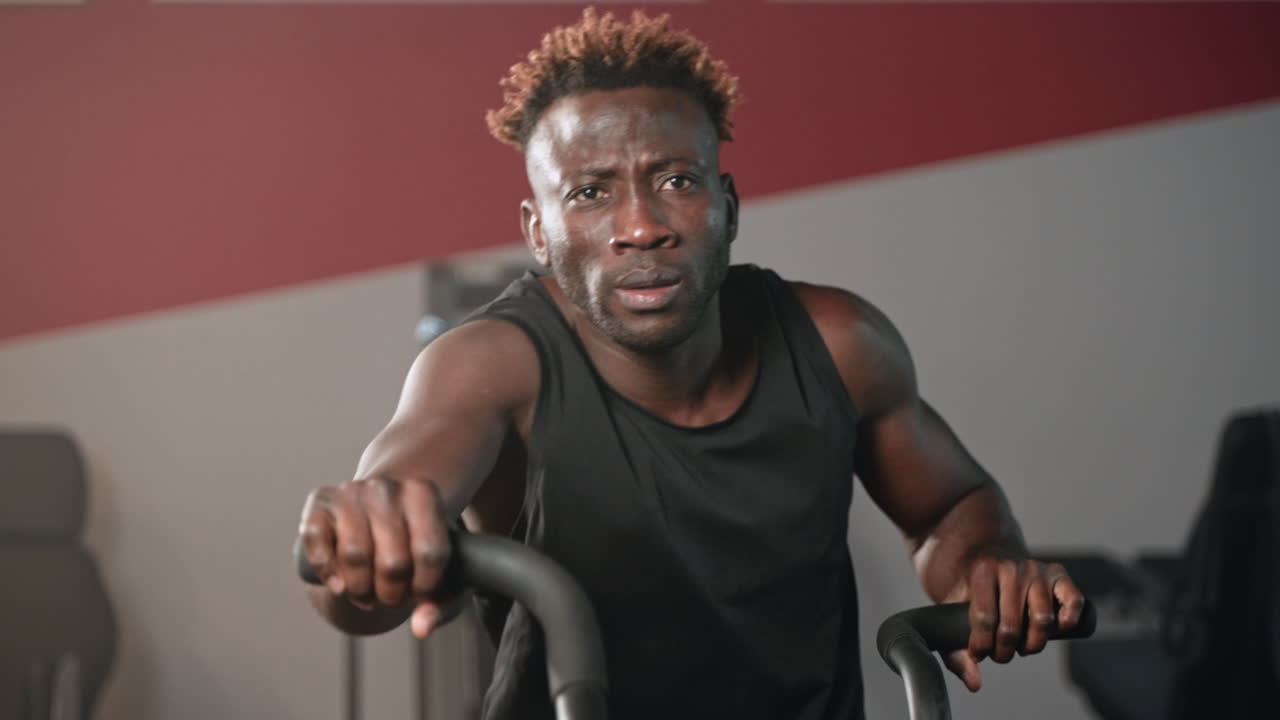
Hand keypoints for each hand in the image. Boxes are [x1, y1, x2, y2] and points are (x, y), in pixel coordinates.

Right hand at [298, 475, 459, 637]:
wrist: (381, 513)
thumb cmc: (414, 546)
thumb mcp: (441, 570)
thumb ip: (442, 604)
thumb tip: (421, 628)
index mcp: (424, 494)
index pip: (430, 552)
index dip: (425, 586)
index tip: (420, 594)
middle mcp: (387, 487)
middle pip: (392, 561)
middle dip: (392, 594)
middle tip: (391, 598)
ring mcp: (351, 492)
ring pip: (354, 555)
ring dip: (361, 589)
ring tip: (368, 595)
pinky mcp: (319, 503)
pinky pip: (316, 541)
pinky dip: (327, 571)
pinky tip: (339, 586)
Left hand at [944, 556, 1083, 691]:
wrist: (989, 559)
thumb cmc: (971, 593)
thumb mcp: (953, 614)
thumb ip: (956, 652)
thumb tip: (975, 684)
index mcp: (982, 570)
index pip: (984, 618)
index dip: (982, 646)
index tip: (979, 654)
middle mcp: (1011, 567)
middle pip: (1012, 625)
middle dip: (1005, 651)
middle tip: (1001, 654)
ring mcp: (1037, 569)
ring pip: (1043, 620)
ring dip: (1033, 644)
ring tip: (1022, 647)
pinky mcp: (1059, 574)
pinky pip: (1073, 601)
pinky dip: (1067, 622)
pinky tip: (1054, 632)